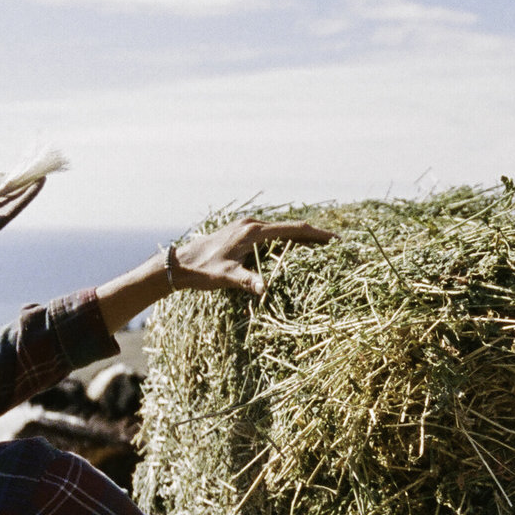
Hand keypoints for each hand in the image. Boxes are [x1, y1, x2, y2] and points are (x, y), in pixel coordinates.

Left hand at [97, 219, 331, 332]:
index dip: (316, 235)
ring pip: (281, 230)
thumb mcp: (226, 277)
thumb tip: (265, 289)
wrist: (179, 263)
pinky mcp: (241, 234)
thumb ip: (246, 280)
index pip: (293, 230)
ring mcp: (246, 227)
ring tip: (321, 248)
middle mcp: (252, 225)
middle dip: (314, 236)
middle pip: (291, 227)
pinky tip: (293, 250)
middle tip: (335, 246)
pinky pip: (271, 235)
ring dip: (301, 238)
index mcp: (253, 232)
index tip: (336, 241)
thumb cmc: (202, 270)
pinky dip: (287, 240)